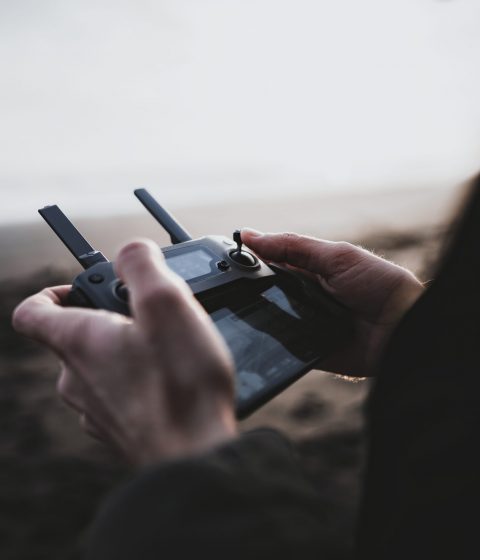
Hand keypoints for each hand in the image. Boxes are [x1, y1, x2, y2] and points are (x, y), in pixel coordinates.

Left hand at [12, 239, 236, 465]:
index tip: (78, 288)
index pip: (32, 311)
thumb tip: (130, 251)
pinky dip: (139, 382)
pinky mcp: (120, 430)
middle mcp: (77, 379)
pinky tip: (172, 381)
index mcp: (78, 341)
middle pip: (74, 337)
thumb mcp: (166, 301)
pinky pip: (120, 395)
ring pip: (99, 368)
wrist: (195, 456)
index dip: (48, 292)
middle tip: (148, 315)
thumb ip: (141, 264)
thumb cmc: (180, 383)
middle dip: (108, 319)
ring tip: (167, 349)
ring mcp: (96, 410)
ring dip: (126, 351)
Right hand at [241, 229, 423, 376]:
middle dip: (248, 289)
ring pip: (269, 318)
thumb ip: (293, 246)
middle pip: (266, 291)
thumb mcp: (336, 256)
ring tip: (234, 309)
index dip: (249, 259)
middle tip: (225, 285)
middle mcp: (304, 296)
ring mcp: (304, 324)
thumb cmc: (381, 285)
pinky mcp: (307, 350)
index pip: (271, 262)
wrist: (406, 331)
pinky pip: (282, 346)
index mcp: (310, 270)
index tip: (224, 257)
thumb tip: (249, 235)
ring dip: (256, 314)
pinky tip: (253, 335)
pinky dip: (269, 342)